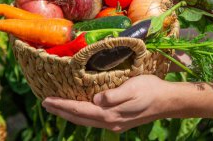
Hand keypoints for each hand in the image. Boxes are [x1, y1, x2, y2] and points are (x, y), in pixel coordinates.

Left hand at [42, 75, 180, 132]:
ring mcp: (114, 124)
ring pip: (85, 120)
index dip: (62, 105)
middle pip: (79, 118)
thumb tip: (95, 100)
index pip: (80, 110)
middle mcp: (109, 122)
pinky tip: (78, 110)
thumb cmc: (150, 89)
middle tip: (44, 103)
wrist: (168, 101)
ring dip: (69, 114)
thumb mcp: (133, 88)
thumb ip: (113, 96)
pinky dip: (81, 115)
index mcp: (110, 114)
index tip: (47, 100)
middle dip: (61, 110)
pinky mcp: (118, 121)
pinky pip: (93, 119)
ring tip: (56, 106)